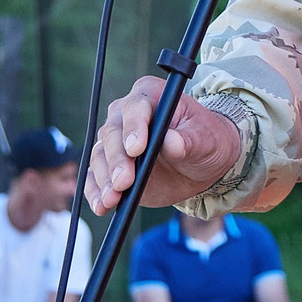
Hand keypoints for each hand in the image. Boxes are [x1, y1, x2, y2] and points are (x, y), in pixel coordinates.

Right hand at [87, 81, 242, 215]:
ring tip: (111, 199)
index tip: (136, 149)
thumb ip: (187, 141)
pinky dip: (96, 192)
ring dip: (104, 179)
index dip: (134, 127)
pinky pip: (96, 177)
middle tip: (124, 182)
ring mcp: (116, 141)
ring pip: (101, 156)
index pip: (136, 107)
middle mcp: (126, 115)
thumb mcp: (205, 140)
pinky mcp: (110, 166)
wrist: (200, 165)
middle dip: (117, 159)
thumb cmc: (205, 141)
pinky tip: (101, 205)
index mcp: (151, 96)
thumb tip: (171, 141)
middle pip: (112, 133)